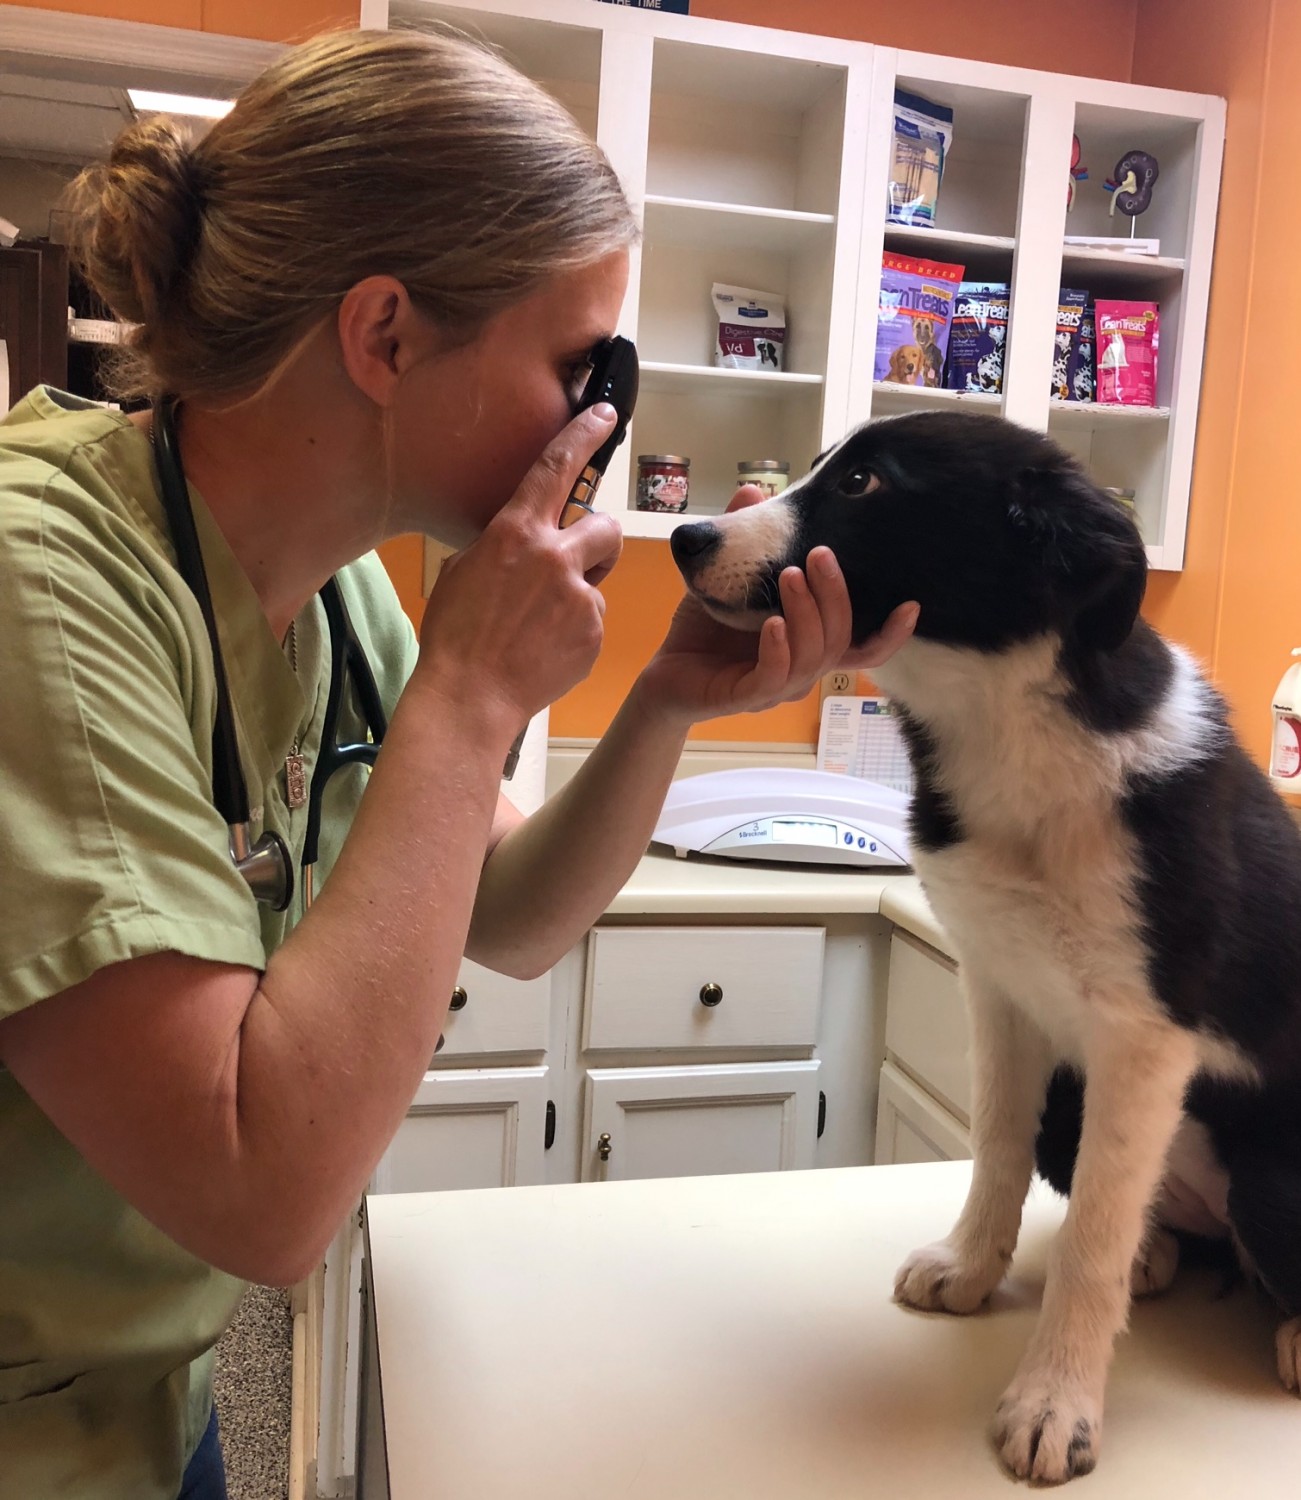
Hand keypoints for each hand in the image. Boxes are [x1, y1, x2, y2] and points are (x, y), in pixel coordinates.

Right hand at [415, 405, 623, 727]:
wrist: (470, 695)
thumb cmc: (455, 636)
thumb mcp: (465, 571)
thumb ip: (504, 545)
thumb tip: (524, 538)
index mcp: (516, 533)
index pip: (556, 468)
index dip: (583, 436)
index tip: (604, 415)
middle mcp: (554, 557)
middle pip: (607, 528)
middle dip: (597, 543)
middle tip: (573, 567)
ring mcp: (579, 596)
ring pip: (599, 579)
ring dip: (582, 590)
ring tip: (543, 622)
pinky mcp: (594, 632)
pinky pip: (594, 620)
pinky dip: (576, 631)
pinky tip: (544, 649)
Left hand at [638, 541, 918, 727]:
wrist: (664, 673)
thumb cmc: (704, 632)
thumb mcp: (725, 579)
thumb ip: (744, 540)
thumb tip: (753, 490)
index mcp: (808, 646)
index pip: (860, 647)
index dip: (891, 634)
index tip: (912, 604)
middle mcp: (801, 670)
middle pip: (840, 640)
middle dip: (836, 595)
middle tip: (820, 555)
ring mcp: (776, 687)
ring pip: (812, 656)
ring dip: (807, 613)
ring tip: (791, 577)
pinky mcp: (745, 697)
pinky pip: (773, 676)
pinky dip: (778, 648)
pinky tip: (773, 624)